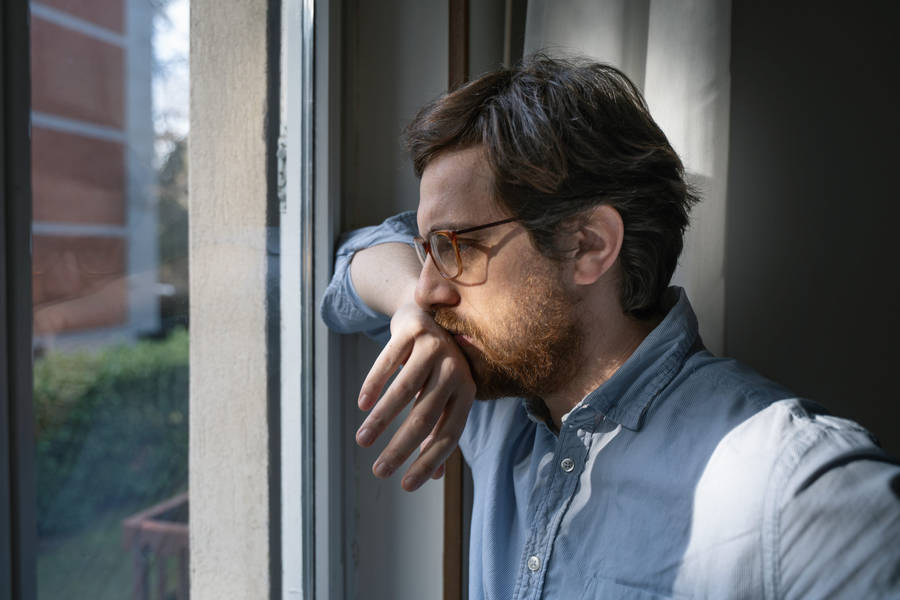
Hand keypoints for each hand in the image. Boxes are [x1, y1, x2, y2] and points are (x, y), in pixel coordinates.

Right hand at [355, 301, 474, 490]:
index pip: (449, 434)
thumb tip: (434, 477)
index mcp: (467, 391)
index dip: (428, 462)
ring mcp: (435, 347)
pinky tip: (362, 404)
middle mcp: (455, 369)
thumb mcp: (444, 395)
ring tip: (362, 441)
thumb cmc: (436, 365)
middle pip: (425, 416)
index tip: (405, 486)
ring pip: (404, 391)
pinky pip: (389, 361)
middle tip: (379, 472)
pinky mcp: (413, 329)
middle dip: (400, 448)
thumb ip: (439, 431)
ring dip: (381, 419)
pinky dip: (374, 384)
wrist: (427, 310)